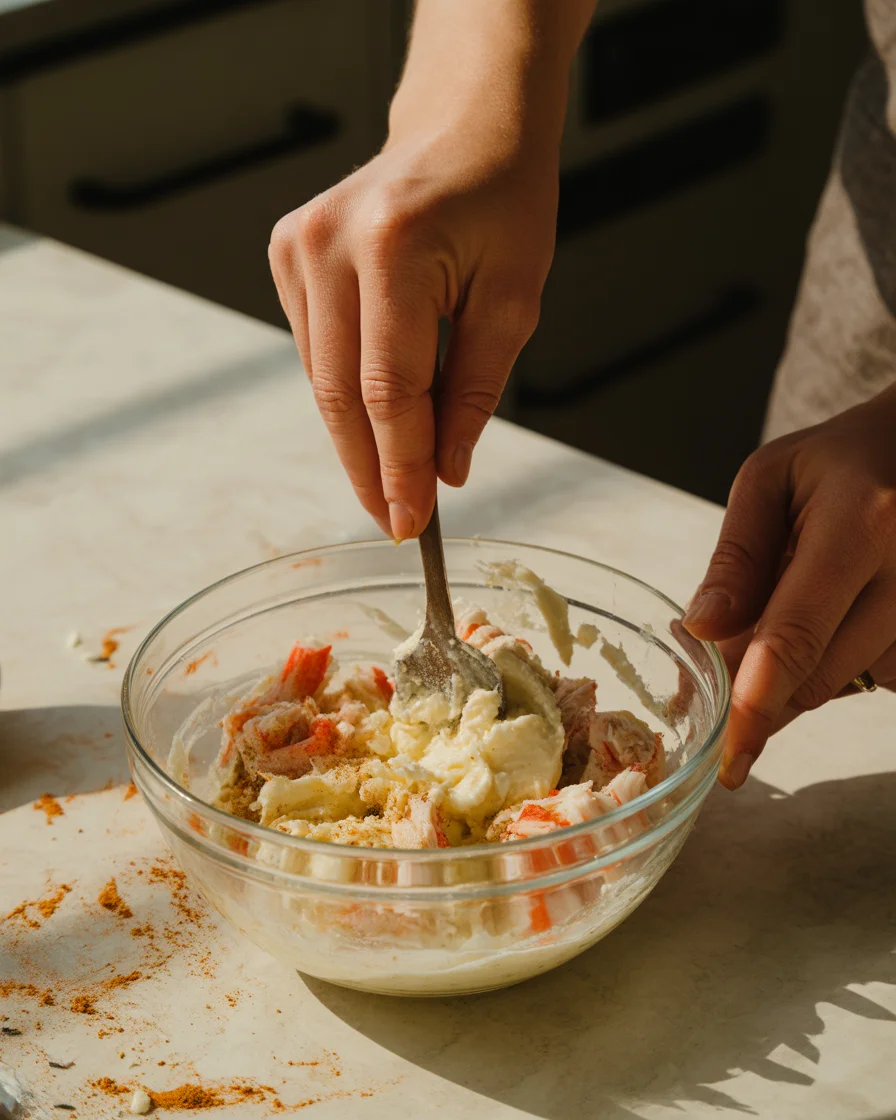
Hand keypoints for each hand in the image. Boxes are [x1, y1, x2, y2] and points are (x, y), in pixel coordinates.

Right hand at [269, 110, 557, 539]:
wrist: (463, 127)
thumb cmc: (502, 200)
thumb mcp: (514, 298)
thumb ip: (474, 390)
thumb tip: (444, 472)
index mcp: (393, 247)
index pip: (390, 390)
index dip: (401, 466)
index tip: (414, 522)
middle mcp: (329, 244)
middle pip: (341, 394)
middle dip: (371, 469)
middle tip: (396, 522)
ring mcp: (298, 246)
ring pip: (323, 381)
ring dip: (358, 440)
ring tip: (395, 481)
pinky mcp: (287, 254)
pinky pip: (315, 352)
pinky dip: (347, 396)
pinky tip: (378, 420)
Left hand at [684, 385, 895, 788]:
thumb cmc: (841, 459)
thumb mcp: (771, 480)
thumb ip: (737, 557)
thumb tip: (701, 629)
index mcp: (862, 523)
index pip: (798, 634)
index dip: (758, 700)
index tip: (729, 753)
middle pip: (822, 674)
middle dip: (761, 694)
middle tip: (716, 681)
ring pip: (847, 681)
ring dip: (798, 674)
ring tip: (786, 612)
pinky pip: (876, 675)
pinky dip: (837, 661)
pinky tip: (832, 616)